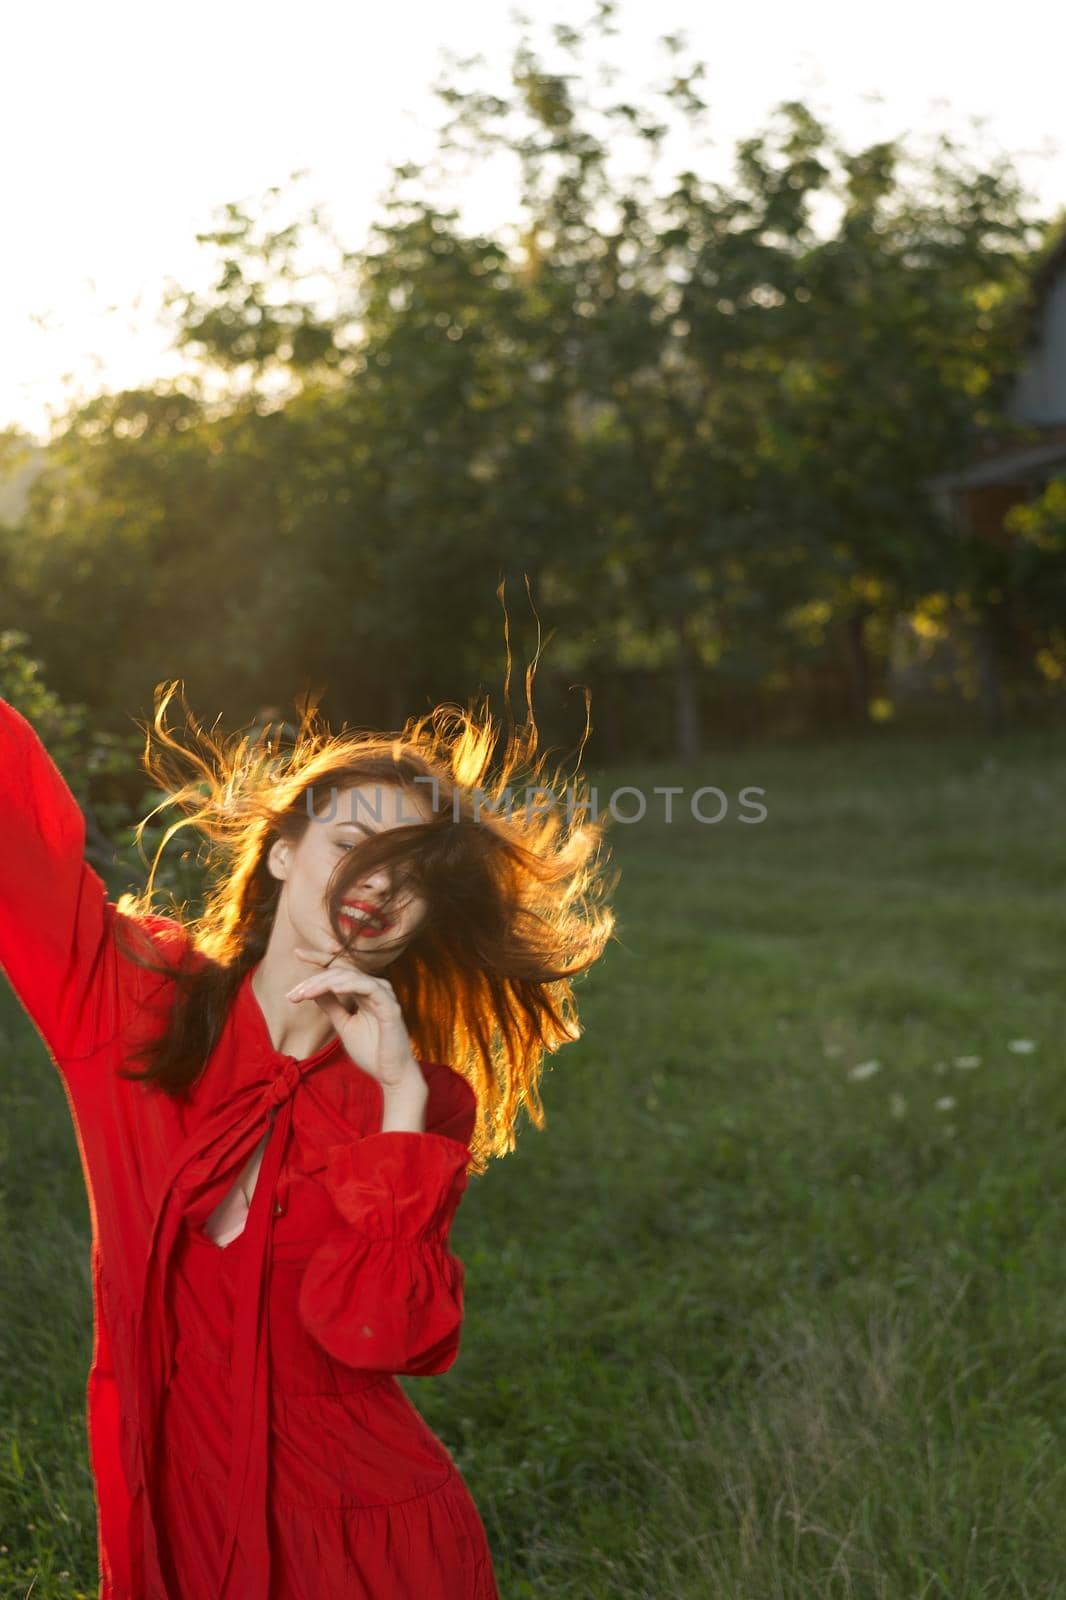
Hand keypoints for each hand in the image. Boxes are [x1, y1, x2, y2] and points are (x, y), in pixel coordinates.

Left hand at [286, 943, 424, 1094]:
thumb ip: (331, 1005)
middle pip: (340, 972)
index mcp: (365, 990)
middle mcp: (375, 987)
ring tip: (304, 993)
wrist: (390, 1075)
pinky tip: (331, 988)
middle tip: (292, 994)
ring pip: (350, 977)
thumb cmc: (371, 1050)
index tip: (297, 953)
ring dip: (324, 983)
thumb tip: (312, 991)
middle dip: (313, 980)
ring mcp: (384, 995)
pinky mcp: (390, 1006)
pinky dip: (348, 985)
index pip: (340, 969)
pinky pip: (368, 987)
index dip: (319, 959)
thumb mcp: (343, 1024)